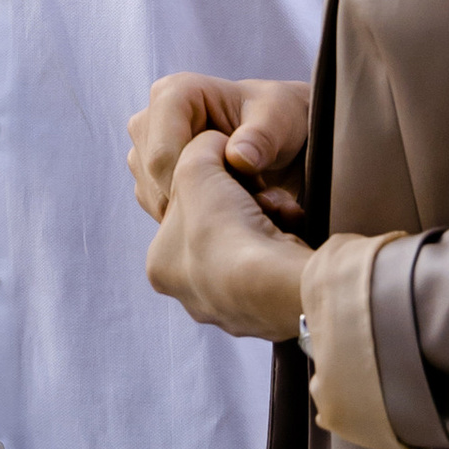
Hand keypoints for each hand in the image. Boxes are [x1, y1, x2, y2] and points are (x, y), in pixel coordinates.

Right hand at [128, 72, 308, 225]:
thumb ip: (262, 137)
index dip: (192, 185)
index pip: (161, 156)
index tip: (235, 198)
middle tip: (242, 199)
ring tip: (236, 198)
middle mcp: (149, 118)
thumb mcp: (281, 121)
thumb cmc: (279, 118)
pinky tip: (222, 204)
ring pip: (155, 195)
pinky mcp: (149, 176)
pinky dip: (189, 214)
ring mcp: (145, 148)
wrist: (281, 136)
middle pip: (154, 177)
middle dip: (196, 196)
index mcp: (173, 93)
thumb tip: (238, 157)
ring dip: (194, 207)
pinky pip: (158, 207)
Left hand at [145, 131, 311, 342]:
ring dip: (264, 210)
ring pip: (249, 232)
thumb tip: (228, 150)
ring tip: (272, 204)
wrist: (280, 284)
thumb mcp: (198, 167)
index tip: (220, 161)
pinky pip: (275, 249)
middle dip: (237, 195)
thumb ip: (201, 147)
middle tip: (251, 184)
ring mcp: (233, 301)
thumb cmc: (226, 231)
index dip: (200, 173)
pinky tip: (288, 222)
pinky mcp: (271, 300)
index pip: (178, 204)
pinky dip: (284, 229)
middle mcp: (191, 291)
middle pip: (217, 220)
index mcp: (160, 264)